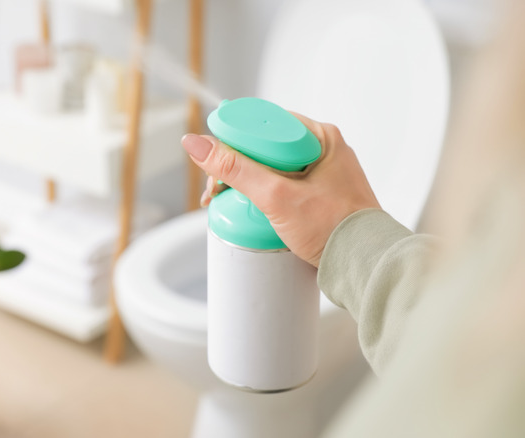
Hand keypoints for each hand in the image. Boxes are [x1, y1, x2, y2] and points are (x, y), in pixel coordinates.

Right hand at [182, 113, 379, 266]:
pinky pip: (283, 185)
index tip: (214, 159)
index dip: (233, 140)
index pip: (264, 124)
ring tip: (232, 202)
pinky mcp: (319, 195)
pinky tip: (254, 209)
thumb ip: (235, 169)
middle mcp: (324, 150)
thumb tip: (197, 144)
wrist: (364, 265)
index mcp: (321, 137)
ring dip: (248, 183)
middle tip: (219, 188)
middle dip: (237, 167)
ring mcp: (323, 174)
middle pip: (264, 147)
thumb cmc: (335, 229)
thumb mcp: (276, 197)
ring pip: (272, 168)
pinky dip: (265, 195)